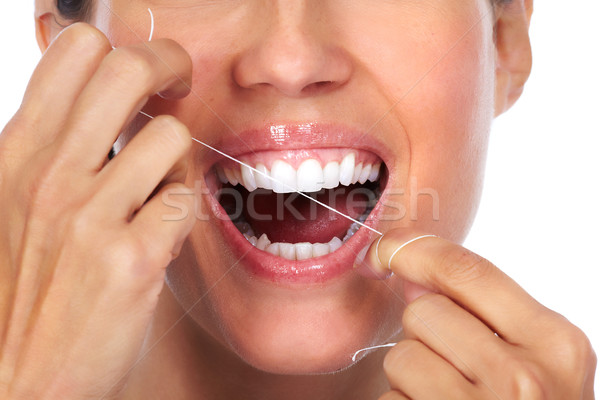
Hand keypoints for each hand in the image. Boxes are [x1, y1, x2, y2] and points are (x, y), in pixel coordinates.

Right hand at [0, 23, 194, 398]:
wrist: (23, 380)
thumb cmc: (29, 285)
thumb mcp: (17, 199)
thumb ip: (51, 139)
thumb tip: (82, 66)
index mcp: (17, 153)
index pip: (75, 49)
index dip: (125, 46)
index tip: (147, 74)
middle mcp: (48, 175)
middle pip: (130, 68)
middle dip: (170, 65)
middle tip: (179, 88)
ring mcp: (89, 217)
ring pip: (171, 136)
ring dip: (176, 160)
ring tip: (159, 189)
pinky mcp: (132, 258)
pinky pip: (186, 200)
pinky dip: (182, 213)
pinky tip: (162, 234)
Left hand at [363, 230, 595, 398]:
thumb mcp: (534, 358)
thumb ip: (481, 310)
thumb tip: (411, 271)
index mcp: (555, 343)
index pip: (464, 268)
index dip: (412, 249)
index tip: (384, 251)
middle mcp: (522, 378)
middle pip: (422, 313)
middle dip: (425, 333)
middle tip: (455, 367)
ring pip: (400, 356)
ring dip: (411, 376)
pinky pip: (389, 399)